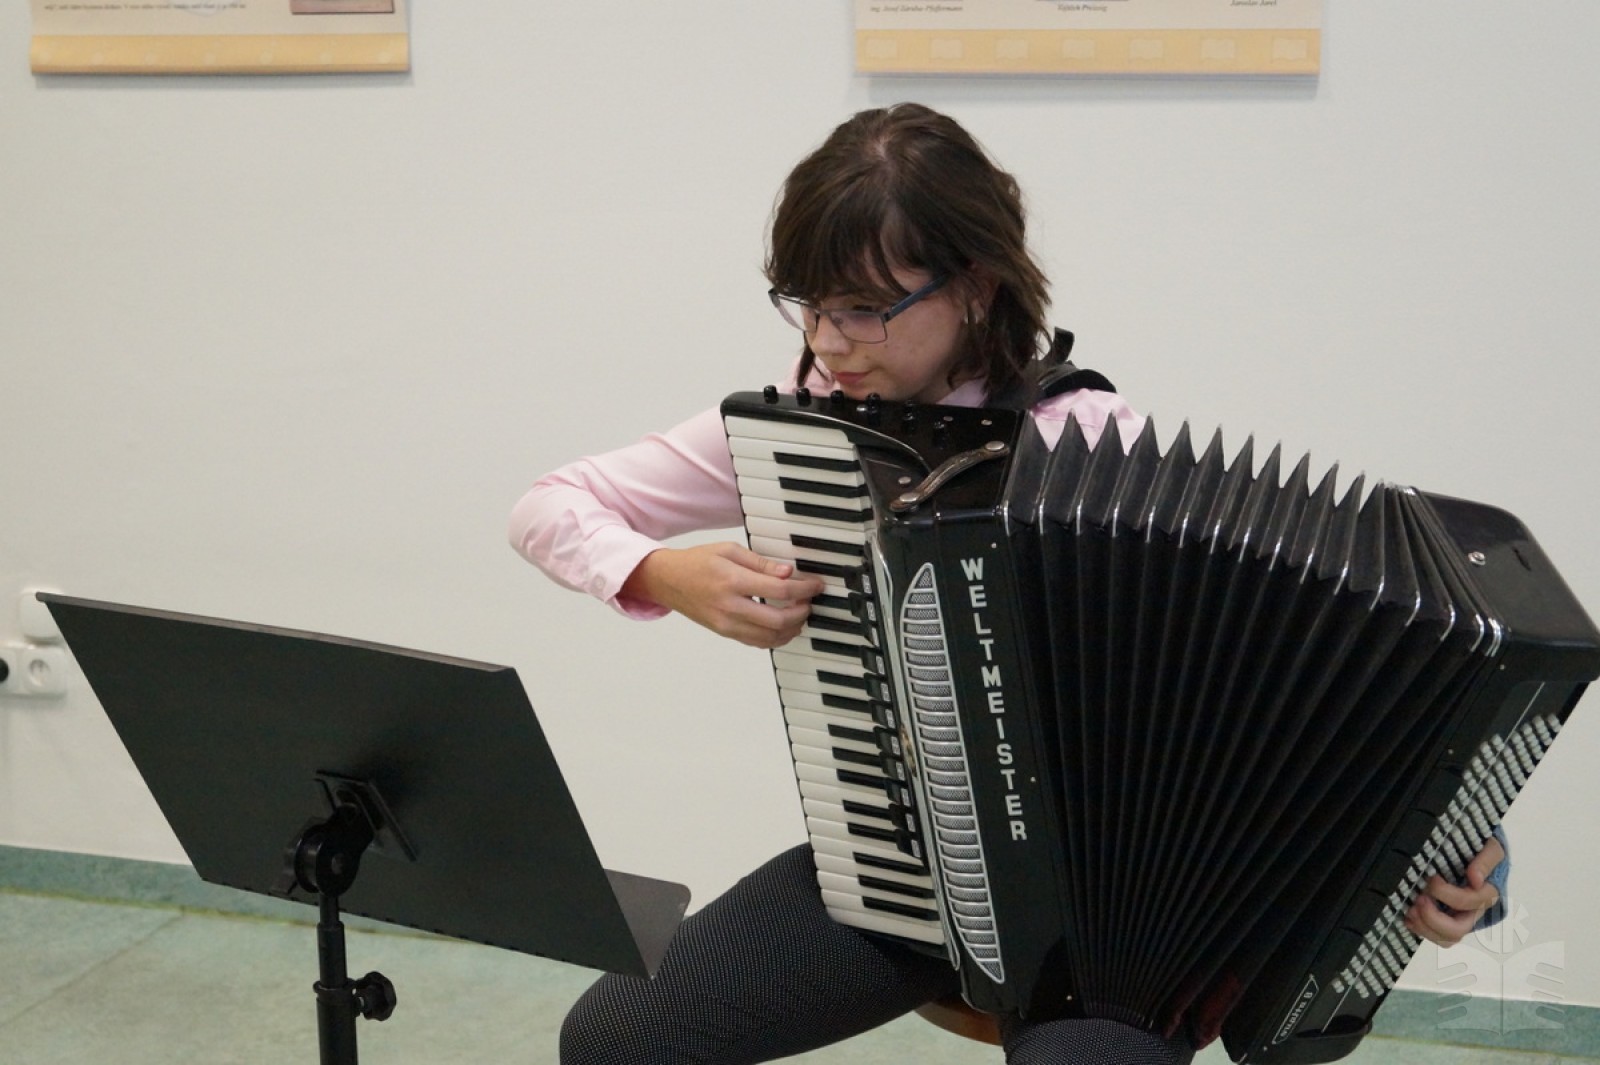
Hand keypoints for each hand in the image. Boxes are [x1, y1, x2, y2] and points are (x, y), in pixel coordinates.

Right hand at [622, 542, 826, 648]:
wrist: (668, 580)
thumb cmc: (697, 562)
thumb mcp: (729, 550)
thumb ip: (760, 563)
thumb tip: (787, 573)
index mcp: (732, 581)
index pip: (779, 591)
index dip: (804, 589)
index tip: (815, 585)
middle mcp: (729, 606)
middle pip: (778, 620)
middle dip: (801, 612)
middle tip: (809, 602)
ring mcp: (726, 624)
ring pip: (769, 638)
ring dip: (791, 629)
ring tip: (799, 614)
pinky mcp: (725, 633)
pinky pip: (757, 642)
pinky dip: (775, 638)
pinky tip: (783, 626)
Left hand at [1403, 835, 1504, 946]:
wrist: (1476, 854)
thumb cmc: (1482, 851)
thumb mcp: (1490, 848)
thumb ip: (1486, 861)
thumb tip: (1475, 879)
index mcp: (1486, 895)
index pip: (1469, 902)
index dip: (1447, 893)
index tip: (1433, 877)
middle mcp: (1474, 912)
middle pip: (1457, 930)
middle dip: (1433, 918)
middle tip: (1418, 900)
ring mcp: (1460, 919)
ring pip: (1446, 938)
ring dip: (1425, 927)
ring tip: (1411, 910)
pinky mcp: (1447, 921)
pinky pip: (1436, 936)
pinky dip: (1421, 929)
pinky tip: (1409, 918)